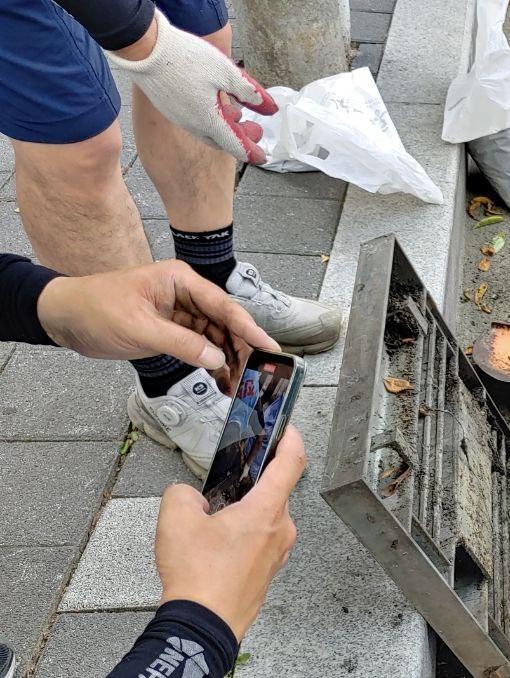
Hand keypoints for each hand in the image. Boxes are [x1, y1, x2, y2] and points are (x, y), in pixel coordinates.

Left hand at [37, 260, 278, 392]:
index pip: (224, 305)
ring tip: (238, 388)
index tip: (270, 348)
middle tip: (256, 377)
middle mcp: (187, 296)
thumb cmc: (94, 309)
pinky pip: (202, 350)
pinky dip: (212, 367)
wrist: (64, 318)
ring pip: (218, 340)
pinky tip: (221, 384)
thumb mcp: (139, 328)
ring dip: (229, 363)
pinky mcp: (175, 332)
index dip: (249, 328)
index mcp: (180, 282)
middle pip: (226, 325)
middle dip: (241, 351)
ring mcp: (182, 315)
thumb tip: (218, 360)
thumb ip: (181, 343)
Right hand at [105, 11, 276, 163]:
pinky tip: (212, 104)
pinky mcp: (168, 107)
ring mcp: (178, 117)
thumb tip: (269, 108)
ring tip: (236, 114)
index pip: (236, 146)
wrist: (143, 49)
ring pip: (207, 131)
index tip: (262, 158)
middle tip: (254, 131)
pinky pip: (194, 121)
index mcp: (209, 122)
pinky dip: (209, 119)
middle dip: (241, 139)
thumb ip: (249, 92)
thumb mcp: (226, 73)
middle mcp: (193, 126)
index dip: (252, 152)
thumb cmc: (185, 59)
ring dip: (225, 127)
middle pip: (222, 141)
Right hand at [155, 426, 305, 639]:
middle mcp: (281, 531)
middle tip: (232, 473)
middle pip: (276, 491)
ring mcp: (278, 554)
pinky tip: (216, 544)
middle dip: (254, 480)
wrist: (202, 627)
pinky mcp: (267, 572)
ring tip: (213, 517)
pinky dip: (243, 534)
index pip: (292, 464)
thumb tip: (193, 498)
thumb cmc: (197, 576)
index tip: (287, 428)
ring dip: (245, 510)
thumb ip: (183, 493)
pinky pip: (260, 541)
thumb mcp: (175, 519)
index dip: (292, 440)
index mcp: (268, 511)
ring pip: (266, 518)